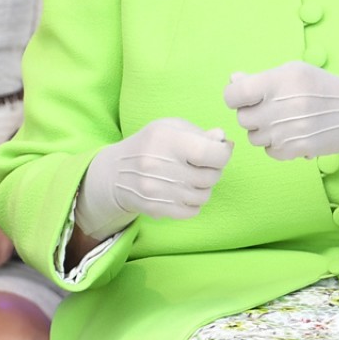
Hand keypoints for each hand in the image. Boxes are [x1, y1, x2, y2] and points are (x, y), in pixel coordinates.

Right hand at [74, 118, 233, 239]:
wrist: (115, 172)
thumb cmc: (150, 145)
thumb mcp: (170, 128)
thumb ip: (199, 133)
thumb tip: (223, 140)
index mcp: (166, 140)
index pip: (210, 153)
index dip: (223, 153)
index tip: (220, 150)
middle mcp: (160, 165)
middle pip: (210, 176)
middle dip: (213, 170)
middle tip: (203, 165)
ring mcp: (157, 190)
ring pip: (203, 196)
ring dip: (203, 188)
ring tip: (191, 178)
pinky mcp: (155, 208)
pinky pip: (191, 211)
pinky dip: (193, 203)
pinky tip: (183, 191)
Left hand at [224, 63, 338, 167]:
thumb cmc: (322, 88)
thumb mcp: (294, 72)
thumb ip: (260, 78)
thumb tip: (233, 80)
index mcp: (279, 82)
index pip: (234, 94)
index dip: (235, 95)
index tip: (244, 95)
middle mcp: (281, 107)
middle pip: (243, 118)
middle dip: (252, 113)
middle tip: (270, 107)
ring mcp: (286, 132)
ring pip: (253, 136)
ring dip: (263, 130)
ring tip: (283, 120)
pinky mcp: (294, 150)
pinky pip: (268, 151)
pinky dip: (276, 145)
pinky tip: (292, 133)